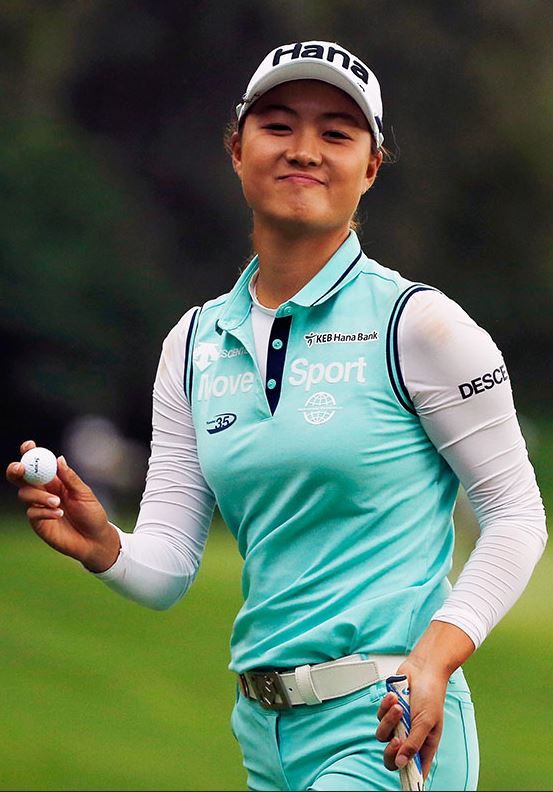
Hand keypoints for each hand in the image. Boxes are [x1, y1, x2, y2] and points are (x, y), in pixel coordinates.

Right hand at [6, 439, 120, 571]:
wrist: (95, 540)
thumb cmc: (92, 514)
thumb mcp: (84, 493)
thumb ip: (70, 478)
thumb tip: (59, 459)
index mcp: (55, 481)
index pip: (38, 464)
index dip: (30, 453)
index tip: (29, 445)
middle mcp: (43, 492)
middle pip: (20, 477)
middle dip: (16, 470)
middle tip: (20, 468)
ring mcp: (38, 507)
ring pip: (24, 494)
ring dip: (39, 496)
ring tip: (58, 503)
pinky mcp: (38, 522)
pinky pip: (32, 512)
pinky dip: (44, 511)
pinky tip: (59, 515)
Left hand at [376, 661, 447, 779]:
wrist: (422, 669)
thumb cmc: (431, 695)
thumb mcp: (426, 722)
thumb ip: (413, 743)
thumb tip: (401, 763)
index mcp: (424, 745)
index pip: (414, 770)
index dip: (407, 778)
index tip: (401, 778)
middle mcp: (409, 738)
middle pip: (392, 757)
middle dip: (390, 751)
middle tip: (396, 741)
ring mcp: (398, 725)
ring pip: (383, 735)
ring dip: (389, 720)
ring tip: (399, 707)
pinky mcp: (388, 712)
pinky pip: (380, 716)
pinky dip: (386, 707)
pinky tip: (395, 697)